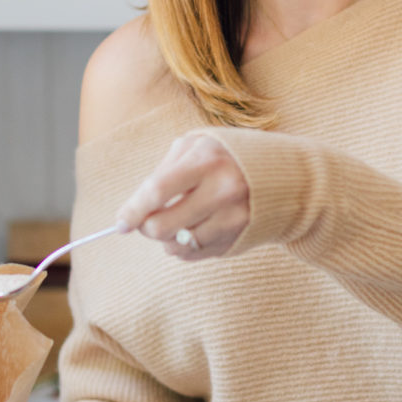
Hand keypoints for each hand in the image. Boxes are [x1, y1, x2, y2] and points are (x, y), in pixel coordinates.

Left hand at [115, 133, 248, 259]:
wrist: (281, 175)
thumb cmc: (225, 156)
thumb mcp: (195, 147)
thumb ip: (162, 172)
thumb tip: (131, 211)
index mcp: (207, 160)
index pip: (157, 191)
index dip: (133, 210)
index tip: (120, 223)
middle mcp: (223, 191)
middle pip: (162, 226)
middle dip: (146, 227)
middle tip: (147, 220)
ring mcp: (232, 219)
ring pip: (176, 245)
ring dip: (166, 238)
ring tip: (175, 220)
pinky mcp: (236, 239)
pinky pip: (193, 255)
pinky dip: (183, 246)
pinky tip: (192, 228)